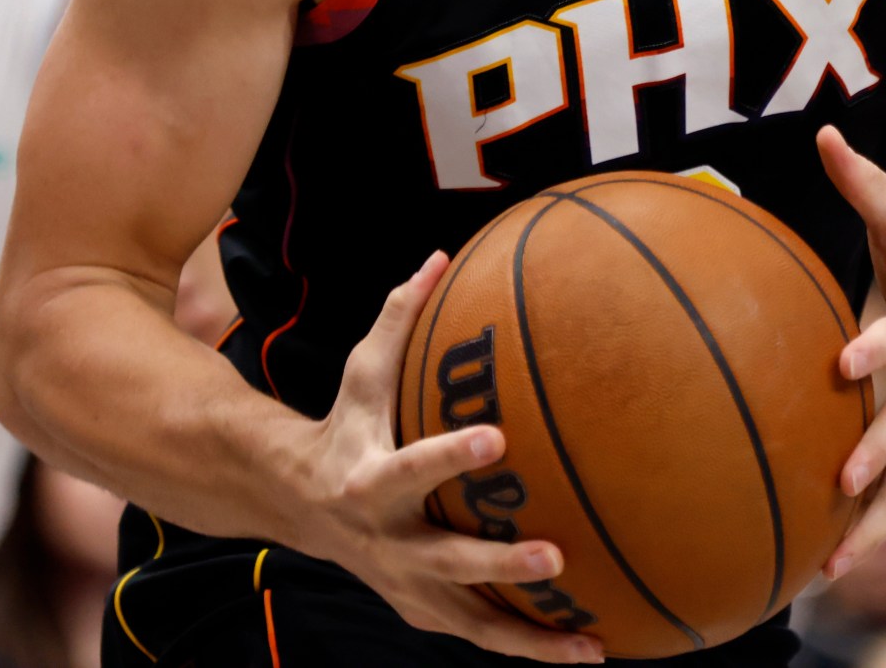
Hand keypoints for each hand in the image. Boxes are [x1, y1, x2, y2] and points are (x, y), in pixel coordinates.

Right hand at [285, 252, 604, 662]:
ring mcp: (406, 585)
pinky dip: (530, 648)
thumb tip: (441, 256)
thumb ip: (402, 318)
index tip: (497, 438)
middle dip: (500, 562)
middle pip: (447, 560)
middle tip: (557, 555)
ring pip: (471, 621)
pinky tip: (587, 651)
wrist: (296, 503)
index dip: (450, 455)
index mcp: (372, 480)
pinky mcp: (423, 611)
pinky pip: (481, 634)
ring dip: (530, 637)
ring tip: (589, 646)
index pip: (412, 467)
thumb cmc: (345, 424)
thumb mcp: (362, 372)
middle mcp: (388, 542)